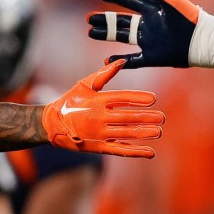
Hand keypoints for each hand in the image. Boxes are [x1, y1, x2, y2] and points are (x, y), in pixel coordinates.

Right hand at [42, 59, 164, 157]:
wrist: (52, 124)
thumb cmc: (70, 101)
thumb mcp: (84, 84)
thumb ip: (104, 74)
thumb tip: (121, 61)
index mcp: (97, 100)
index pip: (122, 98)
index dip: (139, 98)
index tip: (154, 99)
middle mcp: (99, 117)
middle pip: (128, 117)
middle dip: (147, 117)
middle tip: (162, 117)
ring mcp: (99, 134)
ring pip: (126, 133)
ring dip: (144, 133)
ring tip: (159, 131)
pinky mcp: (98, 147)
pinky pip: (120, 150)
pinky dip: (136, 151)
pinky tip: (150, 152)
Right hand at [87, 0, 198, 68]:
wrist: (204, 41)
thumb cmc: (190, 18)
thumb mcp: (171, 1)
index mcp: (152, 10)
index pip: (128, 2)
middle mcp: (148, 25)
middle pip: (121, 21)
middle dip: (104, 20)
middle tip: (88, 19)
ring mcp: (149, 41)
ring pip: (122, 38)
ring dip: (107, 35)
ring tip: (91, 33)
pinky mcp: (153, 57)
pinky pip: (133, 60)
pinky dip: (121, 60)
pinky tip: (108, 59)